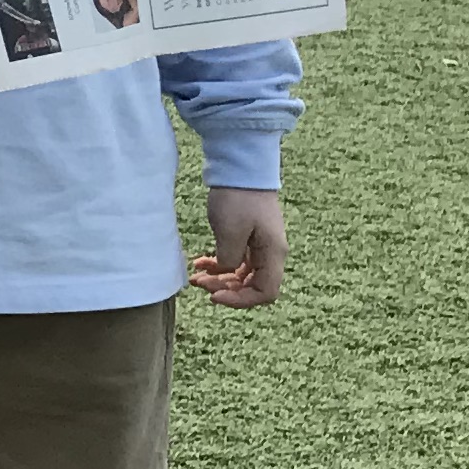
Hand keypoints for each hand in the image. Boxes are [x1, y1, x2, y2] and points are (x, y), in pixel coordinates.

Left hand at [191, 187, 284, 307]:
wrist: (240, 168)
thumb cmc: (238, 198)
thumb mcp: (230, 232)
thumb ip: (230, 259)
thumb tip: (227, 272)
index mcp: (273, 254)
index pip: (265, 292)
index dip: (240, 300)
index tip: (215, 296)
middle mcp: (271, 252)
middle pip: (253, 285)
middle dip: (226, 289)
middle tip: (200, 283)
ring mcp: (260, 245)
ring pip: (242, 274)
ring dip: (220, 279)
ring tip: (196, 276)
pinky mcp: (248, 236)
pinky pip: (236, 260)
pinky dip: (219, 264)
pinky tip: (200, 262)